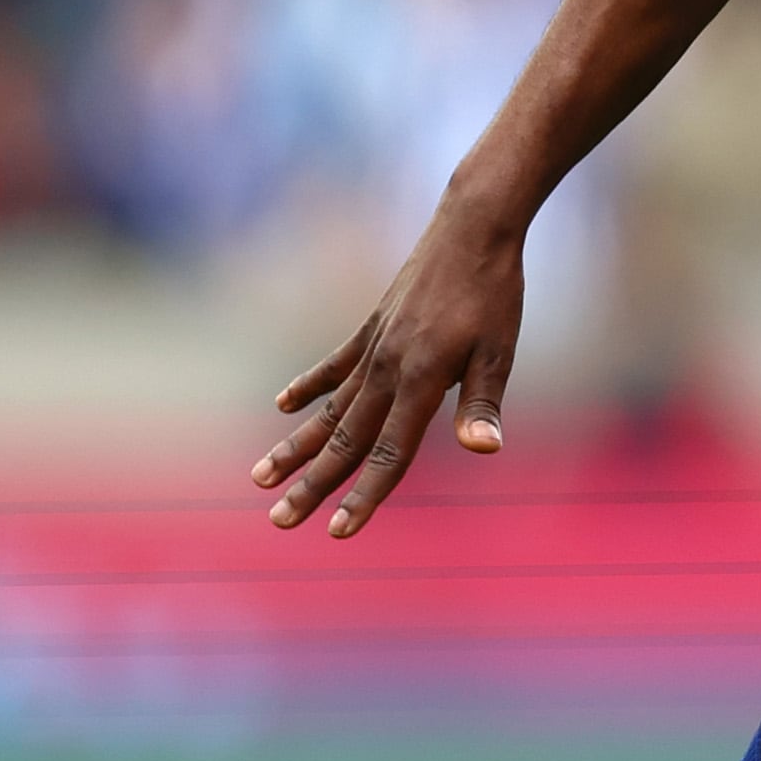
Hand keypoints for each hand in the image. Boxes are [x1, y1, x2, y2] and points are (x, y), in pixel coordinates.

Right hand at [252, 194, 526, 537]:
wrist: (472, 227)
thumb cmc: (494, 294)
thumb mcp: (500, 352)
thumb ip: (484, 404)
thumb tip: (485, 451)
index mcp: (420, 381)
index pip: (390, 455)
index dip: (365, 497)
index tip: (336, 533)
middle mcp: (386, 368)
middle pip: (345, 441)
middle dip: (311, 486)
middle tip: (277, 522)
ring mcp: (374, 347)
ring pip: (329, 409)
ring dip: (294, 446)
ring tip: (259, 478)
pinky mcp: (372, 326)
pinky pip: (334, 365)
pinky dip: (309, 386)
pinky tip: (282, 405)